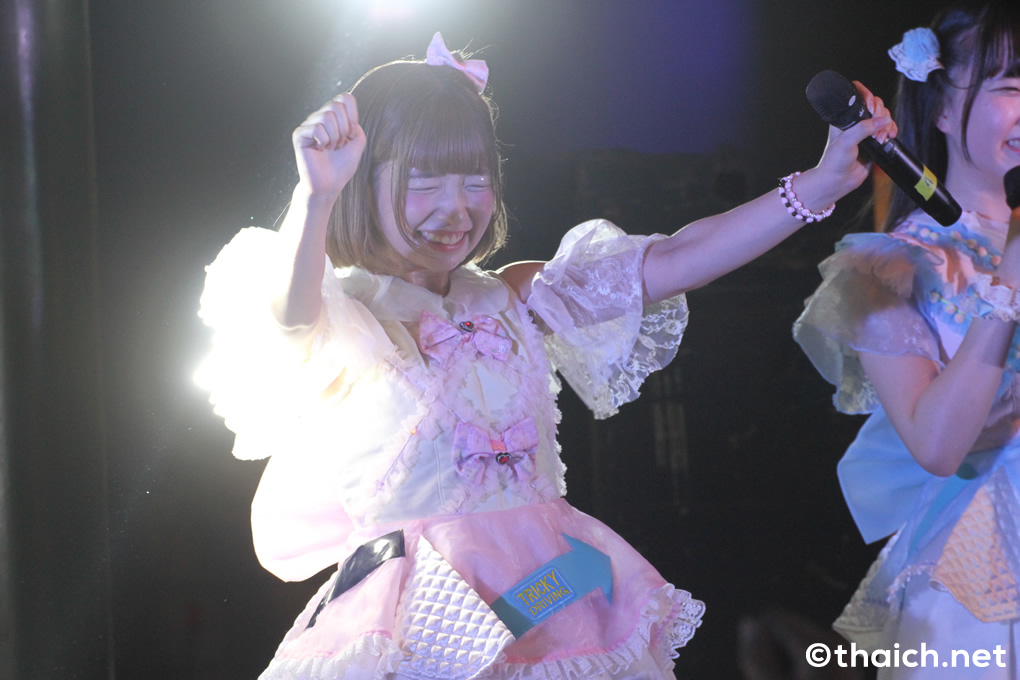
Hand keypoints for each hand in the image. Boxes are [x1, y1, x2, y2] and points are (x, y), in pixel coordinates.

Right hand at [291, 93, 366, 199]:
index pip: (344, 98)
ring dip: (334, 136)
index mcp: (334, 118)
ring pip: (327, 116)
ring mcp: (308, 125)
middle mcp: (319, 118)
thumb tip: (346, 114)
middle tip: (339, 144)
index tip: (351, 133)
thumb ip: (356, 126)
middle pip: (336, 105)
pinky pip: (317, 128)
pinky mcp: (299, 134)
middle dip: (344, 127)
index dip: (352, 114)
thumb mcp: (357, 143)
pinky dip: (324, 140)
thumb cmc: (341, 166)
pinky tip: (320, 150)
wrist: (329, 185)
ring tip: (330, 148)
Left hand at [802, 82, 897, 209]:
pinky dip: (891, 130)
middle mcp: (855, 122)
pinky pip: (888, 128)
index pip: (857, 95)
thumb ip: (863, 129)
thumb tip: (882, 120)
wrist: (837, 181)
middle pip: (875, 105)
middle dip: (880, 114)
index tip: (870, 107)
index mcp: (844, 117)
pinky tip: (889, 137)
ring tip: (880, 138)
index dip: (867, 96)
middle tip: (876, 127)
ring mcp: (866, 131)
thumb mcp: (846, 142)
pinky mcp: (875, 141)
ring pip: (883, 117)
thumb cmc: (834, 162)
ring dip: (887, 124)